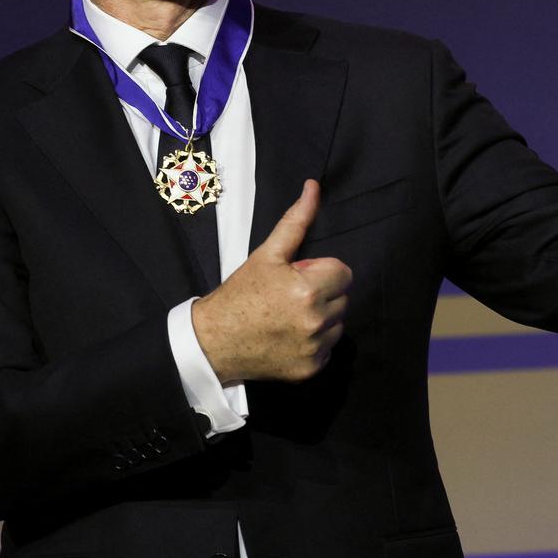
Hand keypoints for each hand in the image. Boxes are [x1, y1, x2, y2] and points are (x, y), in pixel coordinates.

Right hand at [191, 180, 351, 381]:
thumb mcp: (267, 254)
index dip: (322, 271)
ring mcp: (314, 349)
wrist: (214, 340)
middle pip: (343, 298)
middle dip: (323, 293)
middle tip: (292, 295)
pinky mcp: (310, 369)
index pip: (344, 272)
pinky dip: (314, 344)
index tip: (300, 276)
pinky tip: (289, 337)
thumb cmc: (240, 293)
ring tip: (290, 316)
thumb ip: (296, 221)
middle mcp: (315, 321)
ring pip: (338, 325)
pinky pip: (327, 349)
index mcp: (308, 290)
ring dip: (322, 318)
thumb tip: (313, 187)